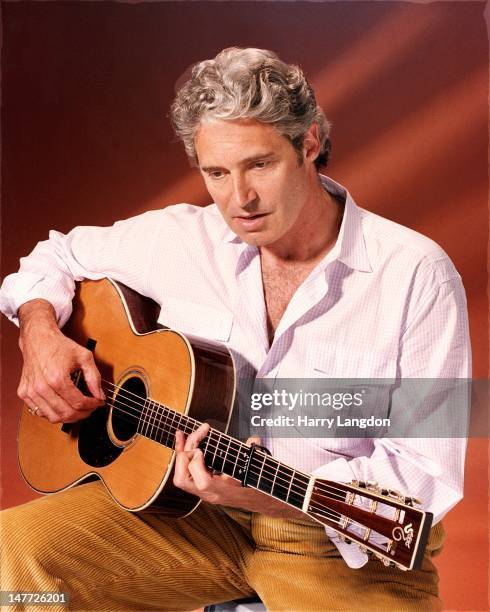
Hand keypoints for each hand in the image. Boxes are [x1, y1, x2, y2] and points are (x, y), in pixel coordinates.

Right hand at [17, 299, 104, 422]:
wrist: (38, 338)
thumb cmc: (59, 346)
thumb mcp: (84, 357)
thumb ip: (94, 377)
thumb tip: (100, 395)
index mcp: (57, 378)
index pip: (78, 403)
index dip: (92, 405)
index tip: (98, 402)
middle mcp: (41, 387)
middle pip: (66, 413)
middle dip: (83, 414)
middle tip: (91, 408)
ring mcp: (30, 392)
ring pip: (53, 417)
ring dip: (69, 417)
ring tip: (79, 409)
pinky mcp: (24, 393)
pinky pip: (40, 412)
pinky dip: (54, 413)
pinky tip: (63, 405)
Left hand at [173, 423, 305, 518]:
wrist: (262, 503)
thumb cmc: (260, 487)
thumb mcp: (256, 469)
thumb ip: (255, 453)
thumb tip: (254, 438)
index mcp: (224, 492)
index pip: (203, 483)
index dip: (197, 464)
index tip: (202, 449)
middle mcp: (211, 495)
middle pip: (182, 481)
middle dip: (183, 455)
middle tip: (193, 436)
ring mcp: (205, 493)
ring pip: (180, 479)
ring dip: (180, 455)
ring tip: (182, 436)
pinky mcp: (203, 489)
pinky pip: (186, 476)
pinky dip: (184, 459)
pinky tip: (187, 445)